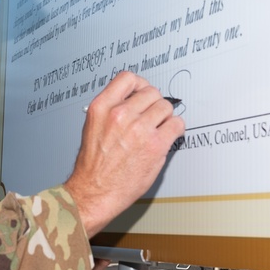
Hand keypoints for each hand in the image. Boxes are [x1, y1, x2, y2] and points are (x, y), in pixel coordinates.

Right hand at [64, 71, 184, 236]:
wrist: (95, 191)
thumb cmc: (93, 166)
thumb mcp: (92, 127)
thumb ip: (110, 109)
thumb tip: (131, 99)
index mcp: (102, 107)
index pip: (128, 78)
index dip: (139, 84)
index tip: (142, 92)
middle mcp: (121, 114)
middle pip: (151, 92)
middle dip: (153, 103)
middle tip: (152, 115)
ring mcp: (139, 129)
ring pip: (166, 106)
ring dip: (165, 116)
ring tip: (158, 127)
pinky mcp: (156, 145)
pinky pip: (177, 124)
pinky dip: (175, 129)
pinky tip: (167, 135)